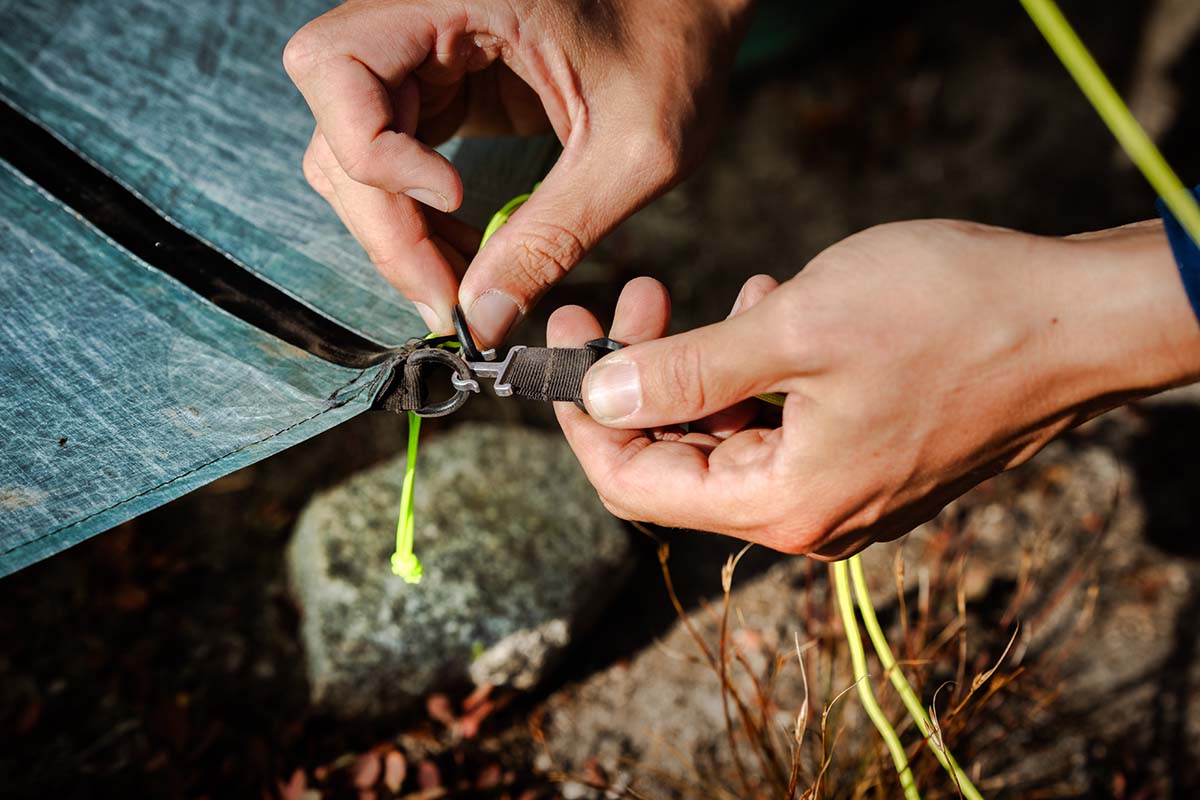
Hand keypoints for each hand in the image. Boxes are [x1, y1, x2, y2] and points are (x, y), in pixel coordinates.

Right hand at [284, 0, 752, 343]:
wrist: (694, 16)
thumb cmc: (676, 52)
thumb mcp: (631, 151)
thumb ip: (554, 235)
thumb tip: (481, 320)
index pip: (336, 69)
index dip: (377, 152)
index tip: (457, 199)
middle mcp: (417, 16)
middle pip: (337, 128)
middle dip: (387, 224)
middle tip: (447, 299)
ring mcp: (422, 53)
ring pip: (354, 154)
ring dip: (398, 231)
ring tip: (464, 286)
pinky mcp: (440, 88)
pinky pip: (393, 161)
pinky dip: (420, 219)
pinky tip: (471, 255)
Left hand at [549, 219, 1199, 557]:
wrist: (1079, 318)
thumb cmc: (950, 314)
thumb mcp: (795, 329)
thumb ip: (685, 372)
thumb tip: (596, 398)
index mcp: (783, 502)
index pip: (637, 486)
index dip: (583, 422)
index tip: (563, 348)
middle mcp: (809, 517)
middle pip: (679, 462)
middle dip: (638, 381)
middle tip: (628, 298)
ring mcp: (845, 492)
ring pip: (729, 440)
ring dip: (697, 370)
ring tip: (698, 296)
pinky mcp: (872, 460)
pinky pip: (780, 427)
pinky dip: (752, 374)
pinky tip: (761, 308)